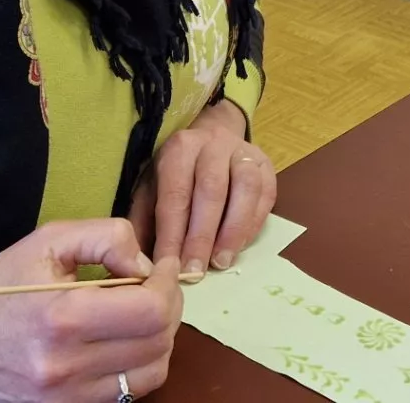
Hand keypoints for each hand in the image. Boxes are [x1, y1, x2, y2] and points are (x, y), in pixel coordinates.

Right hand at [0, 218, 184, 401]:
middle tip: (153, 287)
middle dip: (168, 307)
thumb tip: (146, 267)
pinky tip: (122, 342)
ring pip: (152, 372)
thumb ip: (108, 238)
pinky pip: (127, 393)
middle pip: (158, 342)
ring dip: (159, 339)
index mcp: (61, 317)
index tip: (160, 268)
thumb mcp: (49, 240)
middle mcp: (66, 366)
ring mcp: (65, 397)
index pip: (151, 310)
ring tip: (140, 314)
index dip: (168, 285)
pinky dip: (138, 365)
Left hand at [128, 98, 275, 280]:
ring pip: (246, 189)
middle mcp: (213, 145)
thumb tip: (143, 263)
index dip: (172, 234)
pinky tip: (241, 246)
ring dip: (234, 230)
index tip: (169, 267)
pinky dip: (254, 224)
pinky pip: (266, 194)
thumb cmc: (176, 172)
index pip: (176, 195)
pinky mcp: (266, 164)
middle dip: (203, 236)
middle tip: (197, 271)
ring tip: (222, 261)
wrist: (212, 138)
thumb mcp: (151, 188)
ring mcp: (244, 152)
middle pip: (212, 190)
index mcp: (180, 149)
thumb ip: (145, 222)